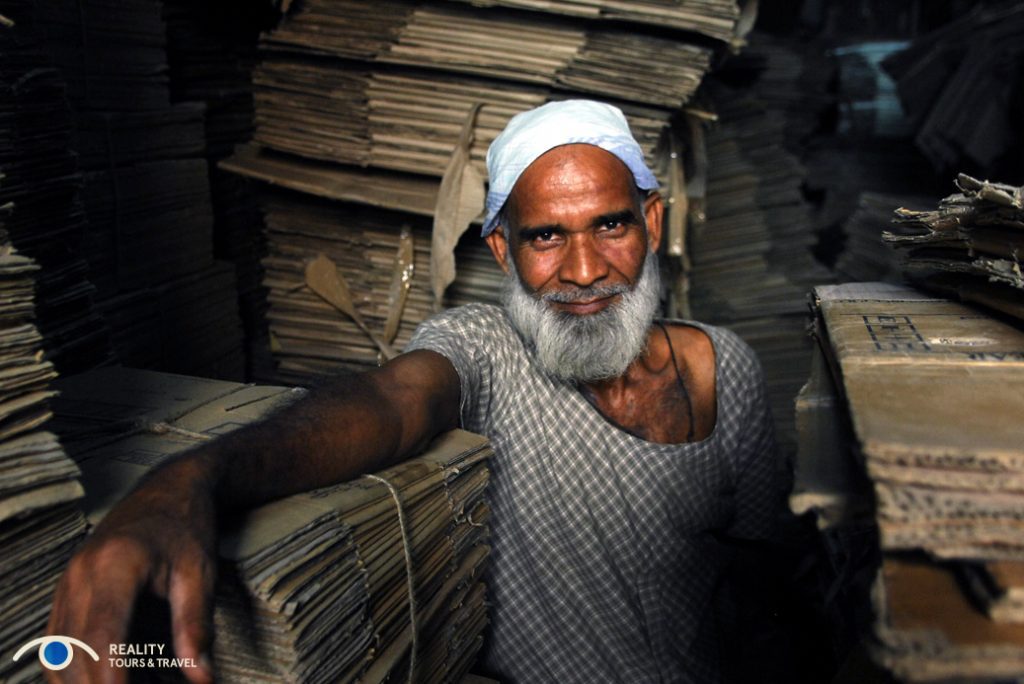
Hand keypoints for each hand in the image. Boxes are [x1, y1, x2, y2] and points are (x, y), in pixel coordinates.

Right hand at [46, 461, 217, 683]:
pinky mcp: (66, 591)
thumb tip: (201, 678)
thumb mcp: (200, 574)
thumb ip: (196, 627)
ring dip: (81, 682)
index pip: (104, 636)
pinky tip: (101, 680)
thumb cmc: (187, 527)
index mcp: (116, 564)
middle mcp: (81, 574)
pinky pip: (57, 642)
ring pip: (58, 652)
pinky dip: (73, 669)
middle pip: (74, 651)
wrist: (168, 489)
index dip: (111, 679)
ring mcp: (68, 582)